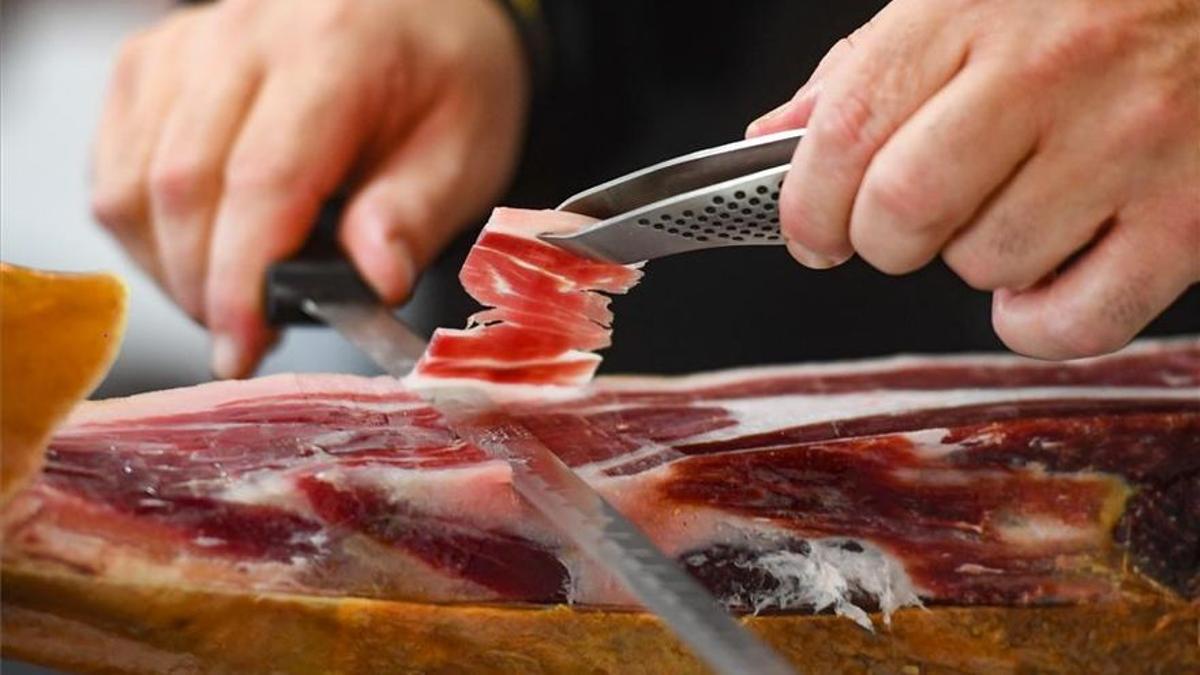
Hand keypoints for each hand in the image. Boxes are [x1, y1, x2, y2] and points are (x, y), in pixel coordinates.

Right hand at [91, 0, 527, 376]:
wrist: (421, 16)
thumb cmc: (448, 82)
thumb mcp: (466, 154)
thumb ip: (415, 218)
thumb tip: (374, 284)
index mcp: (333, 51)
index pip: (261, 181)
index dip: (241, 281)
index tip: (243, 349)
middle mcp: (244, 34)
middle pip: (180, 187)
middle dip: (204, 288)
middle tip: (248, 338)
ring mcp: (186, 44)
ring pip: (130, 184)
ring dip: (170, 268)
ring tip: (233, 298)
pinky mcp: (152, 63)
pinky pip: (114, 167)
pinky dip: (146, 232)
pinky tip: (202, 252)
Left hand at [749, 0, 1198, 358]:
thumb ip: (870, 64)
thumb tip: (777, 137)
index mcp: (976, 7)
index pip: (847, 130)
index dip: (806, 204)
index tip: (810, 233)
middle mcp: (1051, 70)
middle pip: (904, 209)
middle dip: (878, 240)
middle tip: (897, 230)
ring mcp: (1127, 142)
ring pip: (986, 263)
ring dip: (972, 260)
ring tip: (1009, 211)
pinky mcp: (1189, 214)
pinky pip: (1074, 321)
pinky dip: (1036, 321)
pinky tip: (1047, 270)